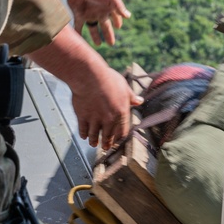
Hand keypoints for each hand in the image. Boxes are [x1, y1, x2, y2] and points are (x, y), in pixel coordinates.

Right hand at [28, 27, 142, 149]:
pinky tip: (84, 136)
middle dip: (107, 144)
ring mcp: (94, 119)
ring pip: (95, 136)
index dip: (120, 139)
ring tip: (94, 144)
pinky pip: (83, 130)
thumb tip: (140, 101)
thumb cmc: (108, 79)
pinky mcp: (82, 116)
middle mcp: (108, 119)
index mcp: (121, 113)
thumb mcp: (124, 86)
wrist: (89, 76)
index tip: (118, 142)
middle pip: (108, 136)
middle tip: (106, 147)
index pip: (122, 132)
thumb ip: (131, 97)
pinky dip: (84, 134)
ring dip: (94, 141)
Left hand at [68, 0, 130, 45]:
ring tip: (98, 44)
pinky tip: (79, 41)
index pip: (115, 17)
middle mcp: (99, 12)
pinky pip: (78, 26)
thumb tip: (128, 16)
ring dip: (95, 36)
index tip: (119, 27)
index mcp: (108, 8)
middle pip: (105, 26)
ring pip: (93, 28)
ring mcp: (89, 14)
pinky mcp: (79, 15)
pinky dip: (78, 33)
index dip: (118, 22)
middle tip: (111, 44)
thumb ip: (120, 7)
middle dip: (109, 34)